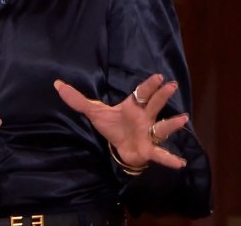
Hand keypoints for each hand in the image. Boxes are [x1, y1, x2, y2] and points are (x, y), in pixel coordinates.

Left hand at [54, 74, 188, 169]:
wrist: (120, 146)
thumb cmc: (113, 125)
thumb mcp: (94, 112)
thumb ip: (77, 99)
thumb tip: (57, 84)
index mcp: (132, 106)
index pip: (141, 93)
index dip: (149, 85)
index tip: (158, 77)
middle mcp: (144, 117)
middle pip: (154, 105)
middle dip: (162, 96)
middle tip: (172, 86)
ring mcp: (148, 133)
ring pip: (161, 127)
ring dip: (172, 124)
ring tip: (183, 119)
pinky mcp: (148, 149)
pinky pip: (160, 153)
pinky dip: (169, 159)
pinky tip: (180, 163)